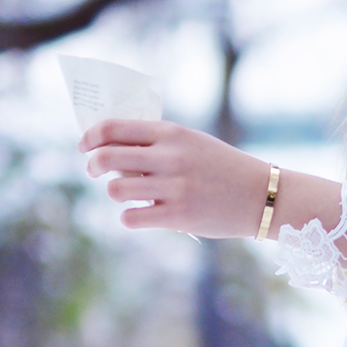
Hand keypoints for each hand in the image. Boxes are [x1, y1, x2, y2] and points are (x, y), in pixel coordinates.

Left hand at [81, 119, 269, 236]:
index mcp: (171, 134)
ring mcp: (174, 188)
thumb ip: (155, 143)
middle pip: (107, 158)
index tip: (85, 146)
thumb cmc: (221, 168)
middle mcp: (170, 157)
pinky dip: (130, 216)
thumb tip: (110, 148)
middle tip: (96, 172)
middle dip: (93, 166)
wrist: (261, 195)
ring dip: (116, 192)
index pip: (114, 128)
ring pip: (116, 190)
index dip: (91, 137)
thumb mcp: (192, 143)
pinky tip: (142, 214)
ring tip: (130, 194)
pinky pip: (131, 217)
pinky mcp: (178, 216)